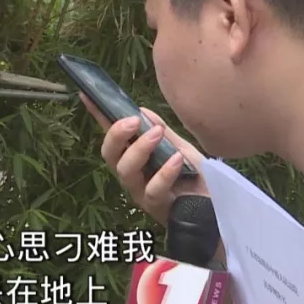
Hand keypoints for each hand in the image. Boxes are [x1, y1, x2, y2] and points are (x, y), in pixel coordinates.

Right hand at [80, 93, 208, 225]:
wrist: (216, 208)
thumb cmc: (196, 178)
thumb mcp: (180, 148)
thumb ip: (162, 132)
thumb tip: (141, 111)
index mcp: (134, 158)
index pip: (112, 135)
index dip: (98, 116)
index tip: (86, 95)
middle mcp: (132, 175)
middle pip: (109, 154)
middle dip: (116, 135)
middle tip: (133, 121)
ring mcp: (141, 193)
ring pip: (125, 171)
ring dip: (139, 149)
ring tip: (157, 134)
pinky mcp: (157, 207)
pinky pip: (153, 189)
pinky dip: (164, 172)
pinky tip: (175, 159)